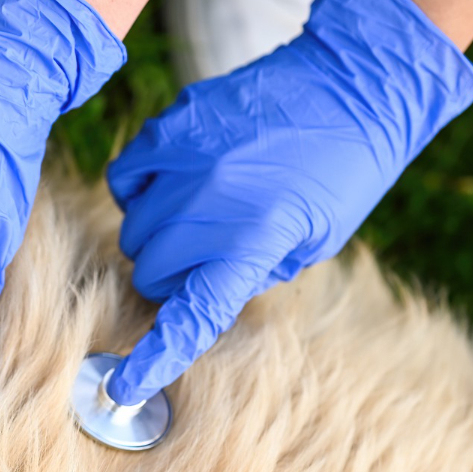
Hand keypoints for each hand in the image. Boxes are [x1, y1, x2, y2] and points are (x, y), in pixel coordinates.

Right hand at [106, 0, 472, 406]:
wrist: (350, 84)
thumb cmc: (340, 172)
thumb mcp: (311, 242)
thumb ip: (249, 272)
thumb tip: (197, 289)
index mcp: (253, 242)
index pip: (191, 316)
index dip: (155, 358)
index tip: (124, 387)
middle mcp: (209, 205)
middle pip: (151, 272)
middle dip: (172, 277)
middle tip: (207, 259)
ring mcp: (184, 162)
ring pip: (133, 230)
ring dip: (156, 237)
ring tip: (197, 217)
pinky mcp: (169, 128)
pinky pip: (123, 179)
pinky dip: (138, 192)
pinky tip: (171, 185)